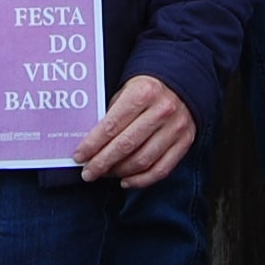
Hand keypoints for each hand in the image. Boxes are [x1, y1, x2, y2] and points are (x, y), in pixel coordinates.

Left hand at [75, 75, 194, 187]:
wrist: (182, 83)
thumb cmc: (145, 90)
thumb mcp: (126, 91)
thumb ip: (111, 114)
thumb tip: (90, 144)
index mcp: (142, 93)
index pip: (111, 126)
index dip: (92, 145)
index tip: (79, 156)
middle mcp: (161, 110)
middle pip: (125, 145)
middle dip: (102, 163)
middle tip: (88, 173)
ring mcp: (176, 128)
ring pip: (143, 160)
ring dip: (119, 172)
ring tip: (104, 174)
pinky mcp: (185, 142)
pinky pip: (162, 169)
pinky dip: (141, 180)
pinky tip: (125, 181)